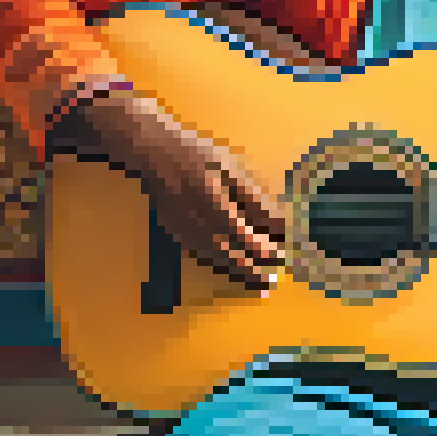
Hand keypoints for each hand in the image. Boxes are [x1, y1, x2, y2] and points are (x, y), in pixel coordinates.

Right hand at [62, 89, 287, 290]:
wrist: (154, 154)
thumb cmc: (197, 156)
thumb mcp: (231, 172)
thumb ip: (255, 201)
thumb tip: (276, 223)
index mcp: (219, 214)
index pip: (250, 243)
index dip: (268, 252)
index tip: (282, 255)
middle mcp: (201, 231)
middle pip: (234, 260)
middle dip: (255, 271)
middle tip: (271, 280)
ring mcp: (186, 235)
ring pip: (217, 262)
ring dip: (238, 272)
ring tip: (257, 281)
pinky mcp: (177, 234)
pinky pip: (202, 256)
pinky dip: (220, 263)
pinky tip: (230, 263)